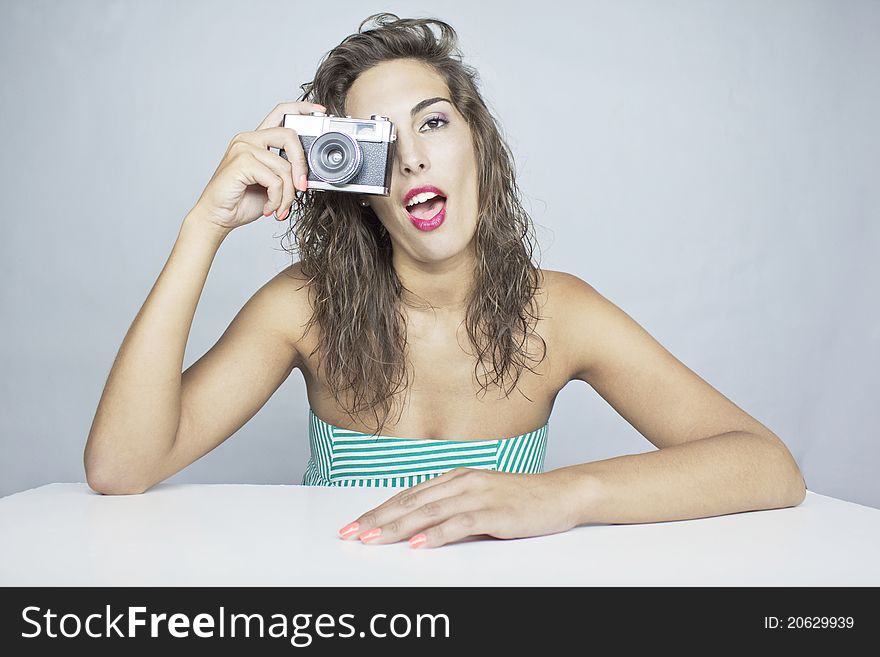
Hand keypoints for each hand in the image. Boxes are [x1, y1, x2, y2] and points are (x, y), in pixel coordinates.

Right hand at [191, 100, 323, 231]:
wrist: (218, 217)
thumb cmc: (243, 200)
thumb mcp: (273, 184)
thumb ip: (287, 172)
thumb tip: (308, 174)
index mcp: (257, 140)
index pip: (281, 112)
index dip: (301, 108)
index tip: (320, 111)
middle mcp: (249, 139)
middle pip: (289, 135)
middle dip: (302, 165)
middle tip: (302, 187)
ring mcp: (243, 148)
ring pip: (284, 166)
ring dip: (288, 194)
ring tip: (280, 207)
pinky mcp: (241, 162)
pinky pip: (275, 180)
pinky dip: (277, 199)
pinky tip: (270, 208)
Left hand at [337, 467, 577, 548]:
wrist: (559, 494)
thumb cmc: (519, 500)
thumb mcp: (479, 497)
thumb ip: (450, 505)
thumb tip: (416, 524)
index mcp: (455, 478)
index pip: (408, 495)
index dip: (379, 510)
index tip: (354, 525)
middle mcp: (462, 482)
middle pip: (411, 502)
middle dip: (377, 519)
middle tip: (351, 534)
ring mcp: (478, 495)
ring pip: (430, 512)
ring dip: (398, 528)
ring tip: (373, 539)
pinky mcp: (495, 512)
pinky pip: (461, 523)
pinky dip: (438, 534)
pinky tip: (420, 544)